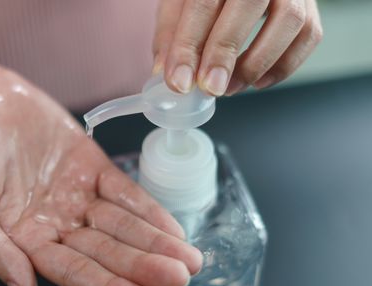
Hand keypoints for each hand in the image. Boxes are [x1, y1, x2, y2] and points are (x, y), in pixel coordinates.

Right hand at [0, 66, 202, 285]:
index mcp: (26, 240)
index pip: (75, 272)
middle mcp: (57, 223)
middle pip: (107, 252)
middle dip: (144, 266)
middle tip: (180, 278)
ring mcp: (77, 195)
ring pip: (122, 225)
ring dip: (154, 242)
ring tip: (188, 260)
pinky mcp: (92, 166)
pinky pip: (124, 192)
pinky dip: (148, 208)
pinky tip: (171, 228)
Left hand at [153, 0, 322, 95]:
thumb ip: (170, 33)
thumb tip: (165, 73)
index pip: (203, 2)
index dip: (189, 45)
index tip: (179, 81)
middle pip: (248, 4)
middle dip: (225, 53)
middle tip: (210, 87)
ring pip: (290, 21)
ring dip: (257, 64)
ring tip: (230, 87)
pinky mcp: (309, 4)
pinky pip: (309, 35)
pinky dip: (283, 66)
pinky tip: (257, 81)